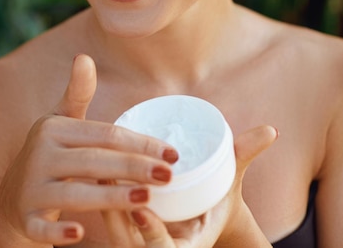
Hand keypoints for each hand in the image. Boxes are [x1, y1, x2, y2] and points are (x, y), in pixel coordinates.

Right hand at [0, 54, 177, 246]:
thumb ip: (77, 93)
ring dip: (111, 198)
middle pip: (94, 162)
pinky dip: (58, 233)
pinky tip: (82, 234)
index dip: (140, 143)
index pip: (105, 135)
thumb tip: (84, 57)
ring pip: (75, 194)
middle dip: (134, 168)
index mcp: (53, 129)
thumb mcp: (60, 121)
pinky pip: (42, 227)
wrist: (11, 198)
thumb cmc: (50, 154)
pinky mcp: (24, 218)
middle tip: (169, 174)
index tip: (172, 152)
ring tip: (146, 198)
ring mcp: (31, 189)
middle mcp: (40, 156)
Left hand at [101, 125, 277, 246]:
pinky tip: (93, 174)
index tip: (138, 207)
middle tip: (108, 177)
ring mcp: (138, 245)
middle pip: (131, 245)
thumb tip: (271, 129)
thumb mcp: (230, 180)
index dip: (152, 234)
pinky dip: (101, 203)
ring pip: (115, 234)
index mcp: (185, 247)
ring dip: (105, 205)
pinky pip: (109, 224)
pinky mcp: (124, 234)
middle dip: (118, 215)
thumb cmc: (216, 199)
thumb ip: (243, 154)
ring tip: (97, 169)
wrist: (203, 218)